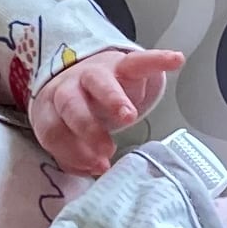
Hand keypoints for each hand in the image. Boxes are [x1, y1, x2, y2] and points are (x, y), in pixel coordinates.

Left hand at [27, 46, 185, 176]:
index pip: (53, 130)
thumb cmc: (77, 112)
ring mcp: (96, 73)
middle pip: (71, 105)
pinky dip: (158, 60)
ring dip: (113, 99)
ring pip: (100, 83)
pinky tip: (176, 61)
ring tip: (128, 117)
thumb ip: (75, 155)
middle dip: (87, 128)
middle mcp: (70, 87)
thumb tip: (94, 167)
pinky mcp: (122, 63)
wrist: (84, 73)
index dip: (72, 151)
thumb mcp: (67, 134)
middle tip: (107, 150)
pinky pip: (138, 61)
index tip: (96, 166)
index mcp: (51, 108)